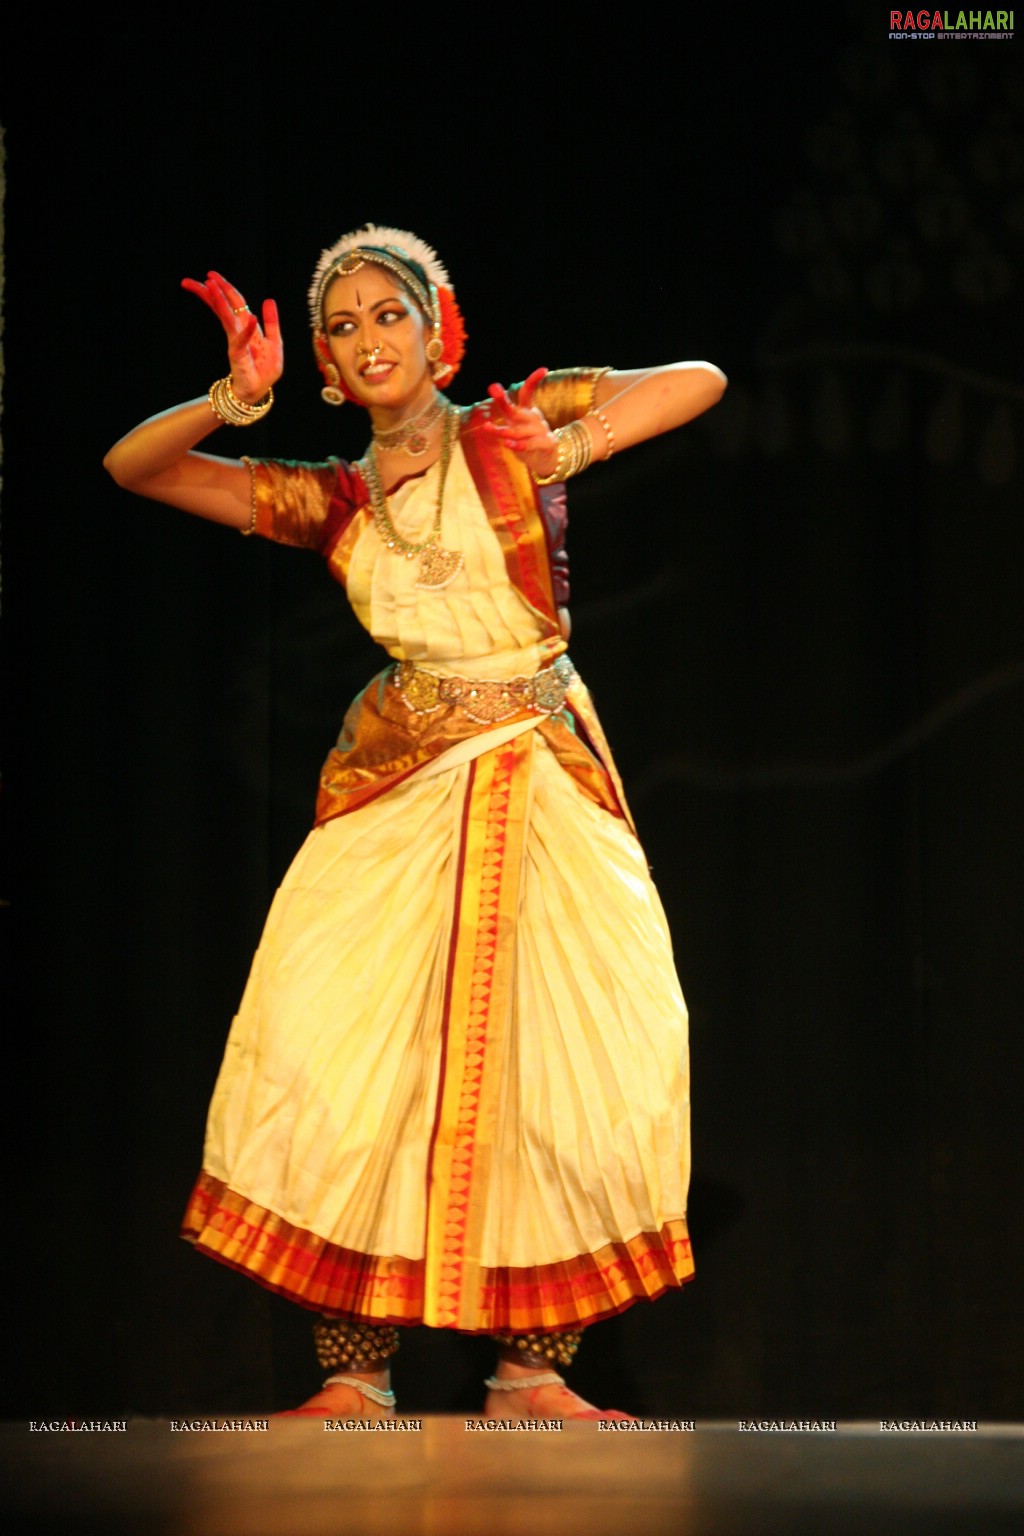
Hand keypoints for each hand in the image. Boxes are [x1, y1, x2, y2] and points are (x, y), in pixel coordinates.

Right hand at [181, 270, 282, 401]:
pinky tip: (251, 318)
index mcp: (246, 326)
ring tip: (208, 286)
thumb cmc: (264, 369)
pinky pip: (242, 339)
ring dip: (219, 301)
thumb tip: (268, 299)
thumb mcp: (274, 342)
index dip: (224, 288)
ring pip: (227, 317)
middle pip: (223, 306)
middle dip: (212, 291)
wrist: (257, 391)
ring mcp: (236, 341)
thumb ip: (272, 322)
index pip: (234, 302)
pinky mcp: (239, 354)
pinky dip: (248, 330)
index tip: (209, 275)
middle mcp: (238, 331)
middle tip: (197, 279)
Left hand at [485, 368, 557, 478]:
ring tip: (487, 427)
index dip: (534, 381)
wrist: (546, 458)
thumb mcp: (517, 421)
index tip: (544, 369)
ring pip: (518, 431)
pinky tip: (508, 444)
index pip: (528, 392)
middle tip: (494, 390)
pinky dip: (520, 445)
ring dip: (502, 431)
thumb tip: (493, 386)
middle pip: (516, 411)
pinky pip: (531, 444)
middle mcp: (534, 419)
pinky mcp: (546, 443)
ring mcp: (540, 431)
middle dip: (504, 402)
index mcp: (528, 410)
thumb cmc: (528, 436)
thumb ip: (506, 406)